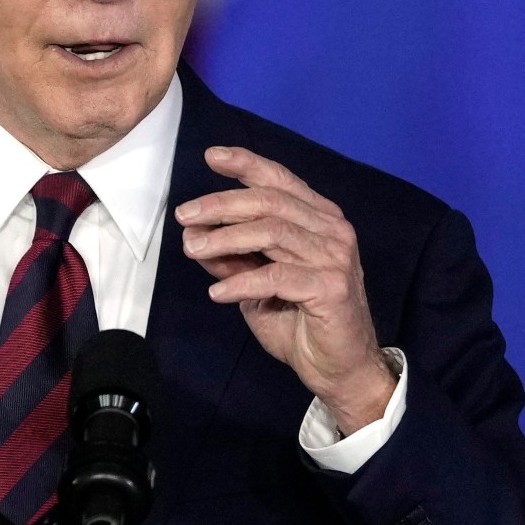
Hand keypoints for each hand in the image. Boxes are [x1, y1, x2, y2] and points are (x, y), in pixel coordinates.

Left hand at [177, 146, 395, 432]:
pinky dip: (242, 282)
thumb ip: (234, 260)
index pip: (280, 181)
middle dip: (222, 204)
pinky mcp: (331, 287)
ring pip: (273, 232)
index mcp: (319, 219)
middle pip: (270, 202)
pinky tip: (217, 292)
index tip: (212, 156)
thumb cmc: (302, 324)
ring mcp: (335, 257)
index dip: (246, 164)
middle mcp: (332, 230)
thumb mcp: (258, 286)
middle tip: (186, 215)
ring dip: (226, 238)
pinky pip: (277, 276)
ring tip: (193, 248)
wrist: (339, 369)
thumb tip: (196, 238)